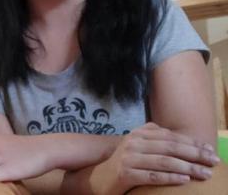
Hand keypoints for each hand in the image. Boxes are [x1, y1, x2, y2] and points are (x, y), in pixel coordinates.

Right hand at [85, 122, 219, 194]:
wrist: (99, 178)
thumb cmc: (124, 162)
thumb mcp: (137, 145)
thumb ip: (152, 136)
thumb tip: (180, 137)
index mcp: (138, 133)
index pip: (170, 136)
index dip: (192, 143)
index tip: (210, 150)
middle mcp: (133, 142)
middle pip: (170, 147)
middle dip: (195, 154)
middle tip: (213, 161)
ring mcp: (129, 158)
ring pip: (164, 161)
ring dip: (188, 168)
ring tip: (204, 174)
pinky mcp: (126, 174)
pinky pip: (152, 176)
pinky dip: (170, 178)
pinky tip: (184, 180)